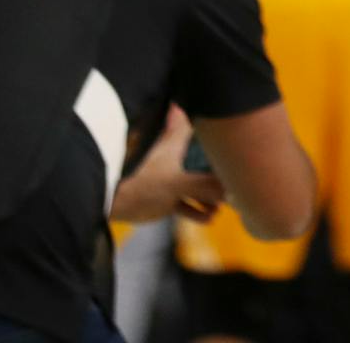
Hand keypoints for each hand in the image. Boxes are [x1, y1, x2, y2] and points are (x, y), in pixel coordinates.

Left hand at [110, 106, 225, 223]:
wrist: (113, 204)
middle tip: (237, 184)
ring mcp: (172, 180)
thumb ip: (204, 184)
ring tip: (223, 207)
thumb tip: (229, 187)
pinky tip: (208, 218)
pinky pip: (188, 205)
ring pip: (198, 186)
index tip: (234, 136)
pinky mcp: (166, 199)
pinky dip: (198, 211)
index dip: (216, 130)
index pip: (200, 129)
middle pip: (205, 161)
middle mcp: (177, 160)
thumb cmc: (143, 184)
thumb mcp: (178, 183)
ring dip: (210, 196)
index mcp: (177, 145)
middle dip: (220, 173)